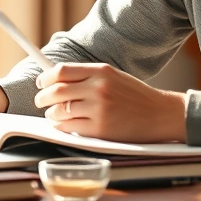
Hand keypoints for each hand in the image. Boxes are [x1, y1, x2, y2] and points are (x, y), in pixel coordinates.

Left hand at [34, 63, 186, 142]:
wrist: (160, 114)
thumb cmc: (135, 96)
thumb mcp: (113, 76)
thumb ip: (88, 76)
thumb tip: (57, 79)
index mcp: (101, 71)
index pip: (61, 71)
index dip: (46, 77)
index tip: (41, 82)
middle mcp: (99, 88)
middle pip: (56, 91)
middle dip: (42, 97)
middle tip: (40, 100)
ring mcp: (99, 109)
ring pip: (59, 111)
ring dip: (51, 114)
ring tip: (54, 114)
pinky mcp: (100, 130)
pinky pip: (69, 128)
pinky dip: (61, 127)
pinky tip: (64, 125)